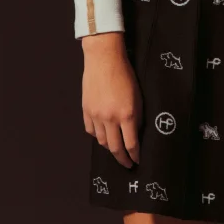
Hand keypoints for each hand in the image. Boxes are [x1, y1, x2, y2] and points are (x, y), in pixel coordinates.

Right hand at [81, 32, 141, 168]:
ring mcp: (96, 115)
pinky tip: (102, 135)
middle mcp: (110, 118)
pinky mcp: (86, 110)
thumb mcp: (138, 95)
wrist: (104, 59)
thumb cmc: (124, 74)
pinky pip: (91, 130)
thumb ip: (137, 116)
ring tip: (115, 150)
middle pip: (115, 147)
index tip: (137, 160)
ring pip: (101, 141)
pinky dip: (97, 135)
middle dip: (122, 159)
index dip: (134, 155)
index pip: (131, 144)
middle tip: (127, 164)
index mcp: (126, 114)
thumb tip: (135, 132)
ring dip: (109, 148)